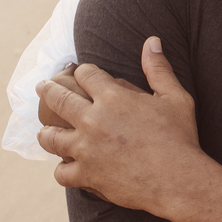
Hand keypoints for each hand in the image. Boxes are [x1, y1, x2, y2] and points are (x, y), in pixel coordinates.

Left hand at [36, 37, 200, 213]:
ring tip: (44, 131)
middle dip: (48, 90)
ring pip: (50, 138)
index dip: (82, 72)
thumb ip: (159, 68)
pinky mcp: (86, 175)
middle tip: (41, 87)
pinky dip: (63, 169)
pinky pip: (61, 172)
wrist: (178, 180)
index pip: (85, 75)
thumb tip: (152, 41)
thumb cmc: (180, 137)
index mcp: (113, 98)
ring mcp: (86, 149)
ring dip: (45, 133)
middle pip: (58, 99)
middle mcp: (92, 120)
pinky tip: (66, 167)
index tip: (80, 73)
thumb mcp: (175, 97)